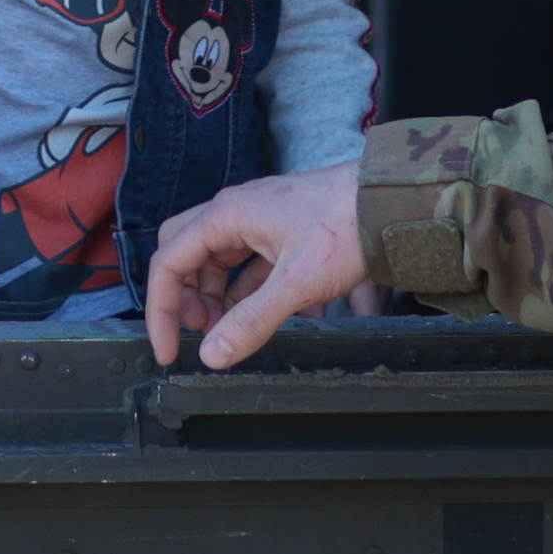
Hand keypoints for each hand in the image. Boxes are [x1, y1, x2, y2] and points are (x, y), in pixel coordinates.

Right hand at [142, 163, 365, 370]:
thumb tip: (213, 353)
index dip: (162, 311)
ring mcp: (258, 220)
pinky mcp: (281, 231)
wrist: (390, 200)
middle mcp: (235, 213)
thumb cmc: (346, 223)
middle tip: (202, 331)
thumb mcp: (296, 282)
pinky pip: (249, 264)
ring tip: (235, 329)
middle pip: (186, 256)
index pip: (168, 263)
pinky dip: (249, 292)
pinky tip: (269, 315)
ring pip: (218, 262)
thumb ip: (252, 321)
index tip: (169, 349)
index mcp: (226, 216)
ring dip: (219, 298)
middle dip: (185, 297)